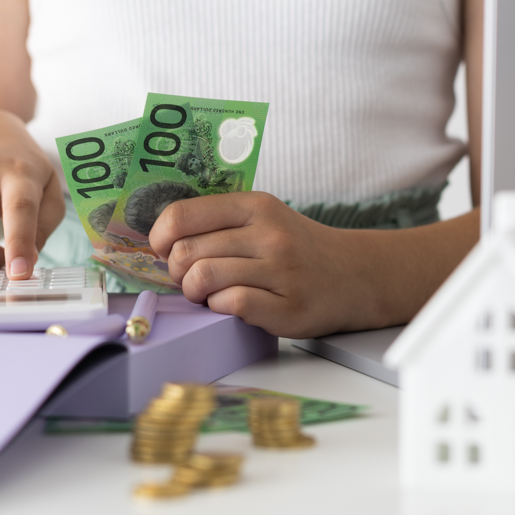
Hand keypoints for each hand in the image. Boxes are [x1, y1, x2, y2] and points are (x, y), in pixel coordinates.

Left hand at [150, 192, 395, 338]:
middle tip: (191, 278)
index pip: (182, 215)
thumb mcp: (263, 219)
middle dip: (177, 271)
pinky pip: (232, 304)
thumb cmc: (297, 250)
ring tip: (208, 294)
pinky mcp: (289, 307)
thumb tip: (159, 238)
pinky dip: (221, 308)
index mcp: (255, 206)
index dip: (160, 237)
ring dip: (195, 292)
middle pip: (187, 252)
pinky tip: (232, 305)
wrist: (355, 275)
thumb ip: (218, 222)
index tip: (164, 250)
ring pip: (204, 277)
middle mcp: (269, 234)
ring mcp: (281, 271)